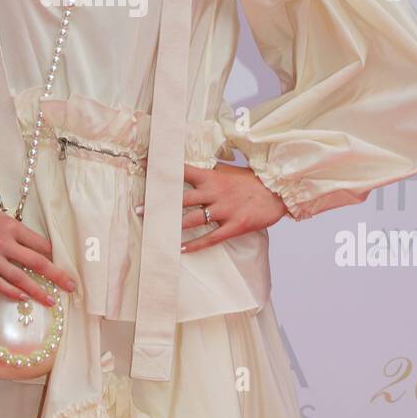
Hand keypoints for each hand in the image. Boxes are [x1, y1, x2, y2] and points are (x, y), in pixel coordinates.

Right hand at [0, 196, 76, 305]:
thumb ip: (11, 230)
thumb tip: (28, 243)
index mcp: (10, 226)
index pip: (40, 243)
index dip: (55, 255)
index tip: (64, 264)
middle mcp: (2, 242)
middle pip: (37, 262)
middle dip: (57, 275)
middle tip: (71, 286)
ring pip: (19, 278)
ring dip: (37, 291)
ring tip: (50, 301)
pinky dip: (11, 292)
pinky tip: (22, 298)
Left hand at [136, 162, 286, 252]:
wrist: (278, 191)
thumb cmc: (251, 181)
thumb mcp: (228, 172)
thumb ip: (209, 174)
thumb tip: (188, 172)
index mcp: (212, 177)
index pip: (182, 171)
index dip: (163, 169)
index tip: (144, 168)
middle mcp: (215, 192)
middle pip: (181, 199)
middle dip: (159, 204)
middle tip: (138, 210)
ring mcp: (224, 210)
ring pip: (192, 220)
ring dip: (172, 226)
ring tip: (154, 231)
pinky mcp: (235, 226)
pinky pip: (211, 237)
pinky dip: (195, 245)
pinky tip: (181, 250)